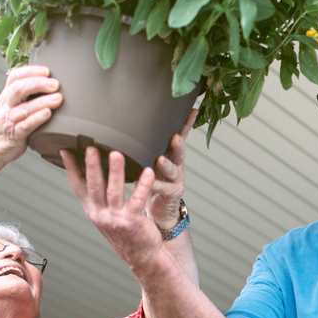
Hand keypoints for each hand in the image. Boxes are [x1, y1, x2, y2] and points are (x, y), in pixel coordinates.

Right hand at [0, 65, 61, 163]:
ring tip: (58, 98)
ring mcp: (10, 120)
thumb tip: (52, 82)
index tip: (47, 71)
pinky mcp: (15, 135)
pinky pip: (25, 126)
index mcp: (8, 95)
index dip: (30, 71)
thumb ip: (27, 94)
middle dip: (37, 84)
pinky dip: (37, 119)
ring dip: (42, 101)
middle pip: (17, 89)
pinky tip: (48, 114)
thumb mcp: (13, 105)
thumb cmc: (8, 123)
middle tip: (55, 84)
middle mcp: (7, 105)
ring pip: (24, 108)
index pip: (15, 77)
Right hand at [62, 145, 160, 272]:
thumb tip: (96, 171)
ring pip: (113, 192)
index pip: (78, 186)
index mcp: (93, 211)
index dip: (71, 169)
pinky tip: (148, 171)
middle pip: (93, 186)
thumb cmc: (127, 232)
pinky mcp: (133, 221)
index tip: (65, 150)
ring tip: (116, 154)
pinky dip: (143, 185)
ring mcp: (116, 219)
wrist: (143, 256)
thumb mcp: (107, 215)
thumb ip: (101, 197)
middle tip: (90, 147)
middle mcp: (101, 215)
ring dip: (115, 171)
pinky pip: (138, 200)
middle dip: (91, 166)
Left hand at [148, 109, 196, 227]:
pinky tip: (149, 183)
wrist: (160, 207)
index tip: (192, 111)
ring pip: (174, 169)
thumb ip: (143, 147)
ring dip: (167, 165)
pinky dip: (156, 185)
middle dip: (179, 144)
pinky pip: (165, 188)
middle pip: (180, 151)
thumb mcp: (148, 160)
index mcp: (171, 152)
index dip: (186, 123)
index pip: (180, 134)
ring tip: (160, 160)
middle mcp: (177, 163)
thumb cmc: (151, 179)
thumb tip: (125, 126)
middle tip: (175, 137)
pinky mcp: (174, 192)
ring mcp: (177, 178)